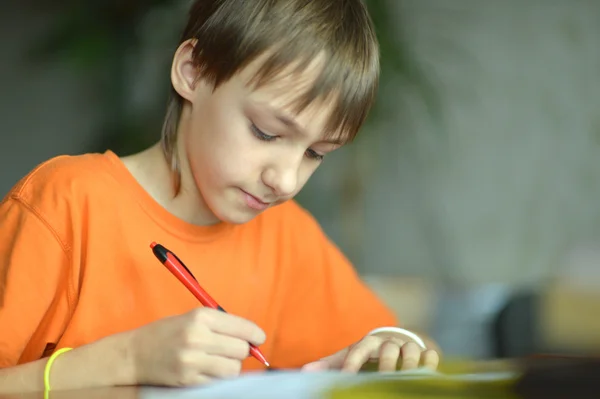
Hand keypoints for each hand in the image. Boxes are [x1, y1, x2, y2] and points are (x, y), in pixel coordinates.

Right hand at [129, 307, 265, 386]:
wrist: (135, 354)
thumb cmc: (168, 332)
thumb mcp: (192, 318)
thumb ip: (221, 325)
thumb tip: (251, 337)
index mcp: (200, 317)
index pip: (241, 327)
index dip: (255, 334)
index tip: (259, 338)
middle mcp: (197, 337)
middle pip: (241, 349)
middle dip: (242, 350)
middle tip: (233, 349)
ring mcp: (192, 360)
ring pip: (233, 368)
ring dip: (231, 366)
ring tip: (219, 360)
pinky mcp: (188, 379)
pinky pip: (218, 381)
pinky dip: (218, 377)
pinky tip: (207, 369)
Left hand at [301, 334, 438, 372]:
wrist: (394, 339)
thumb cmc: (367, 352)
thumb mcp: (348, 355)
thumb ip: (329, 364)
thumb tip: (303, 371)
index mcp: (368, 342)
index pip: (358, 350)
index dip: (353, 364)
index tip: (348, 379)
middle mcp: (388, 342)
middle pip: (387, 349)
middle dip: (385, 365)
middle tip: (383, 380)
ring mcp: (408, 346)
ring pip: (411, 351)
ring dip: (409, 365)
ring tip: (406, 379)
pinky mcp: (426, 352)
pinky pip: (431, 355)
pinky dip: (430, 362)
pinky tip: (427, 373)